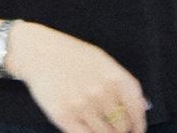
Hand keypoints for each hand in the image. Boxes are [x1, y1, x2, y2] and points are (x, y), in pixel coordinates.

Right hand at [9, 22, 148, 132]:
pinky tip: (84, 125)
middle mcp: (101, 92)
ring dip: (102, 131)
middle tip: (110, 125)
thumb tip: (142, 107)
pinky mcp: (64, 116)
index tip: (135, 130)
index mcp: (114, 77)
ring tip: (93, 121)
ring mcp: (82, 105)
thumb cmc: (70, 54)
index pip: (137, 111)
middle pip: (122, 127)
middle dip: (119, 129)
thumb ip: (122, 83)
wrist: (35, 51)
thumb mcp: (100, 60)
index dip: (138, 125)